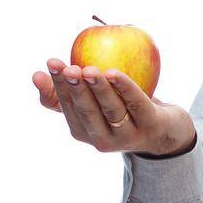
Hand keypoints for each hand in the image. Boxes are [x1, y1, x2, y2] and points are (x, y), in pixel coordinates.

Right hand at [32, 58, 195, 155]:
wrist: (166, 130)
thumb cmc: (122, 111)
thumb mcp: (93, 104)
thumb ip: (66, 94)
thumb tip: (37, 75)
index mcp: (83, 131)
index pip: (66, 107)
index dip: (57, 85)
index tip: (51, 63)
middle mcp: (102, 139)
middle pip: (87, 111)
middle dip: (76, 89)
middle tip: (68, 68)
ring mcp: (127, 136)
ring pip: (111, 109)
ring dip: (99, 89)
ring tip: (89, 70)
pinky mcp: (151, 126)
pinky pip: (136, 103)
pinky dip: (125, 88)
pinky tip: (114, 72)